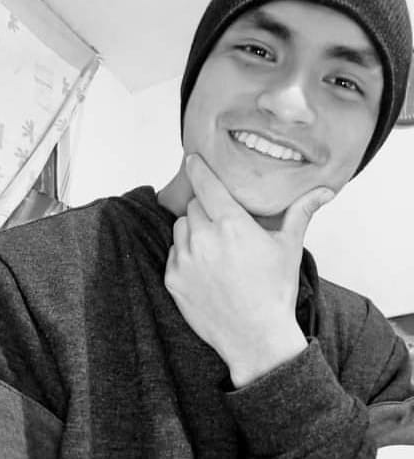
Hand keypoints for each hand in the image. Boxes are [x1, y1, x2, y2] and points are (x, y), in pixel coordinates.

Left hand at [164, 154, 334, 387]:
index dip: (198, 169)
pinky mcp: (173, 279)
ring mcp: (185, 261)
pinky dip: (185, 255)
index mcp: (232, 225)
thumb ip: (301, 212)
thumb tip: (325, 190)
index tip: (192, 159)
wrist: (256, 338)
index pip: (207, 184)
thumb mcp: (289, 248)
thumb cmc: (274, 291)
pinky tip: (205, 271)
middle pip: (194, 207)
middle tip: (223, 229)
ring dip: (193, 232)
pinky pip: (173, 253)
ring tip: (214, 251)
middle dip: (206, 211)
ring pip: (181, 228)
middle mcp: (204, 239)